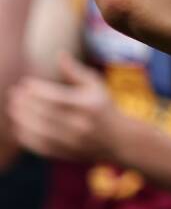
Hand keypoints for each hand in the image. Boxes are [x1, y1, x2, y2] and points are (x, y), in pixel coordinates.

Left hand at [8, 53, 125, 163]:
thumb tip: (59, 53)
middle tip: (14, 94)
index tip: (26, 83)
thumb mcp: (96, 86)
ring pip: (38, 131)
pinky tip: (19, 124)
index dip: (36, 90)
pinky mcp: (65, 154)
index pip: (55, 97)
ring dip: (21, 118)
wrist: (119, 141)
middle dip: (25, 103)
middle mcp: (80, 125)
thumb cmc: (105, 108)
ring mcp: (71, 142)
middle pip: (44, 114)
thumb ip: (75, 71)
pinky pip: (38, 146)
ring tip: (13, 107)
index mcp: (88, 106)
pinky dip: (25, 135)